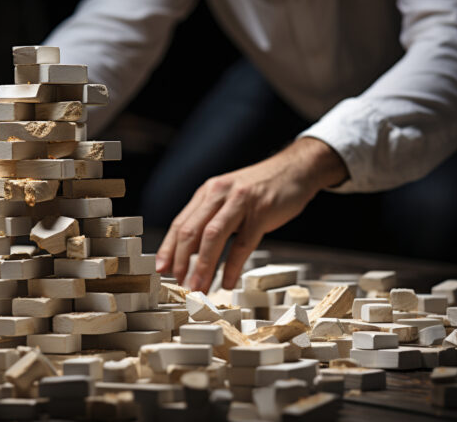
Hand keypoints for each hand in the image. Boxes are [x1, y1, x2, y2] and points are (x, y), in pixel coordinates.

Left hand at [155, 137, 347, 291]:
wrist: (295, 169)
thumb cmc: (260, 188)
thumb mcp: (228, 197)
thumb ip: (210, 219)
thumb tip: (190, 252)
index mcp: (208, 192)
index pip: (180, 223)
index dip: (169, 248)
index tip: (161, 269)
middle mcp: (219, 194)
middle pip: (192, 231)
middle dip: (182, 261)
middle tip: (179, 283)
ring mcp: (240, 202)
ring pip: (213, 238)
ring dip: (203, 266)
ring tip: (198, 287)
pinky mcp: (261, 212)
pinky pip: (242, 244)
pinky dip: (232, 266)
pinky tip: (227, 282)